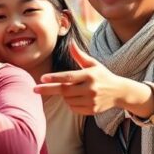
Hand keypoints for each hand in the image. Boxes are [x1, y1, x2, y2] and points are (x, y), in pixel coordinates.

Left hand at [35, 43, 151, 115]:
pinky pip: (73, 108)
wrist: (119, 92)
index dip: (54, 78)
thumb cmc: (103, 75)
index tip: (42, 78)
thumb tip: (70, 43)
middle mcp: (91, 89)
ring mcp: (92, 101)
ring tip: (71, 90)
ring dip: (63, 95)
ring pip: (68, 100)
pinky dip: (70, 103)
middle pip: (64, 90)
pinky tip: (76, 97)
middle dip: (48, 89)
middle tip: (34, 89)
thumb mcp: (93, 64)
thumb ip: (79, 55)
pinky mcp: (92, 110)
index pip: (69, 77)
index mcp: (90, 75)